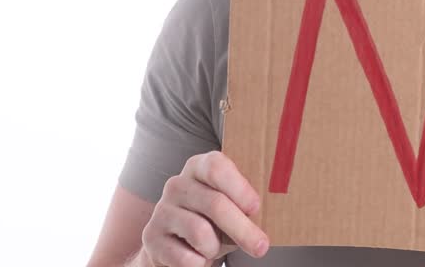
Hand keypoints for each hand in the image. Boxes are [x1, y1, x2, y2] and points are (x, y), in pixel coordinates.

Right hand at [139, 151, 269, 266]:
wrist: (175, 246)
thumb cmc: (212, 222)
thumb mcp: (228, 206)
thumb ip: (245, 202)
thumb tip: (273, 211)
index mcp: (198, 167)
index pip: (216, 167)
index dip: (238, 187)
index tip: (255, 208)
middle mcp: (177, 184)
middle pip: (215, 204)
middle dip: (243, 229)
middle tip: (262, 246)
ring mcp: (161, 210)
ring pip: (201, 232)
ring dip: (216, 248)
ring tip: (214, 249)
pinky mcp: (151, 237)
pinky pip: (185, 257)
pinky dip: (199, 264)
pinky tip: (197, 258)